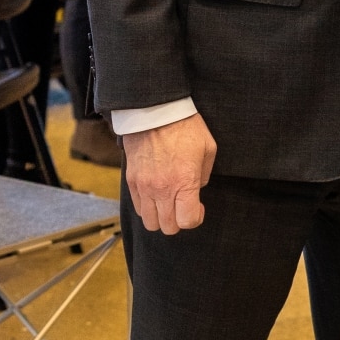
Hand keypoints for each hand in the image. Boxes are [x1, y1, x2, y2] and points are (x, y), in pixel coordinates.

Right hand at [123, 113, 217, 234]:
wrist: (154, 112)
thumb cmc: (184, 127)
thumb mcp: (207, 149)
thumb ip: (204, 176)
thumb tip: (197, 189)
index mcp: (184, 182)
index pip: (187, 221)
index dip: (195, 218)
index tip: (198, 207)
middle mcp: (162, 189)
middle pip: (168, 227)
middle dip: (178, 221)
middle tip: (183, 205)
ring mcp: (144, 187)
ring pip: (150, 222)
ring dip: (161, 217)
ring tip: (168, 202)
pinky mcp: (132, 181)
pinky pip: (138, 207)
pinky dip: (148, 207)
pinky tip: (156, 194)